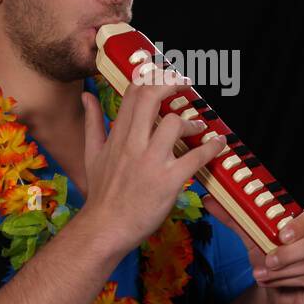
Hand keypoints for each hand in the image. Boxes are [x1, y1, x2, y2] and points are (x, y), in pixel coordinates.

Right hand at [80, 65, 227, 254]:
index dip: (152, 78)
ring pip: (175, 123)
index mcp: (118, 135)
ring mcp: (151, 161)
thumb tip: (86, 96)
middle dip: (172, 83)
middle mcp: (134, 144)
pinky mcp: (168, 181)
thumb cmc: (102, 194)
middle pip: (151, 98)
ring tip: (200, 128)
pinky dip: (211, 148)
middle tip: (186, 84)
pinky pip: (195, 157)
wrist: (105, 228)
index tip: (166, 75)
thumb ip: (92, 122)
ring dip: (193, 122)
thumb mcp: (92, 154)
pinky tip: (217, 144)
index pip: (134, 94)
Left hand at [203, 197, 303, 303]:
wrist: (283, 294)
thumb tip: (210, 199)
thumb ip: (236, 218)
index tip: (282, 233)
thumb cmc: (275, 260)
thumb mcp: (255, 237)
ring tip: (262, 274)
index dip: (302, 224)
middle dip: (290, 252)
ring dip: (282, 270)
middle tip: (269, 259)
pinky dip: (287, 282)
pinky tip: (274, 282)